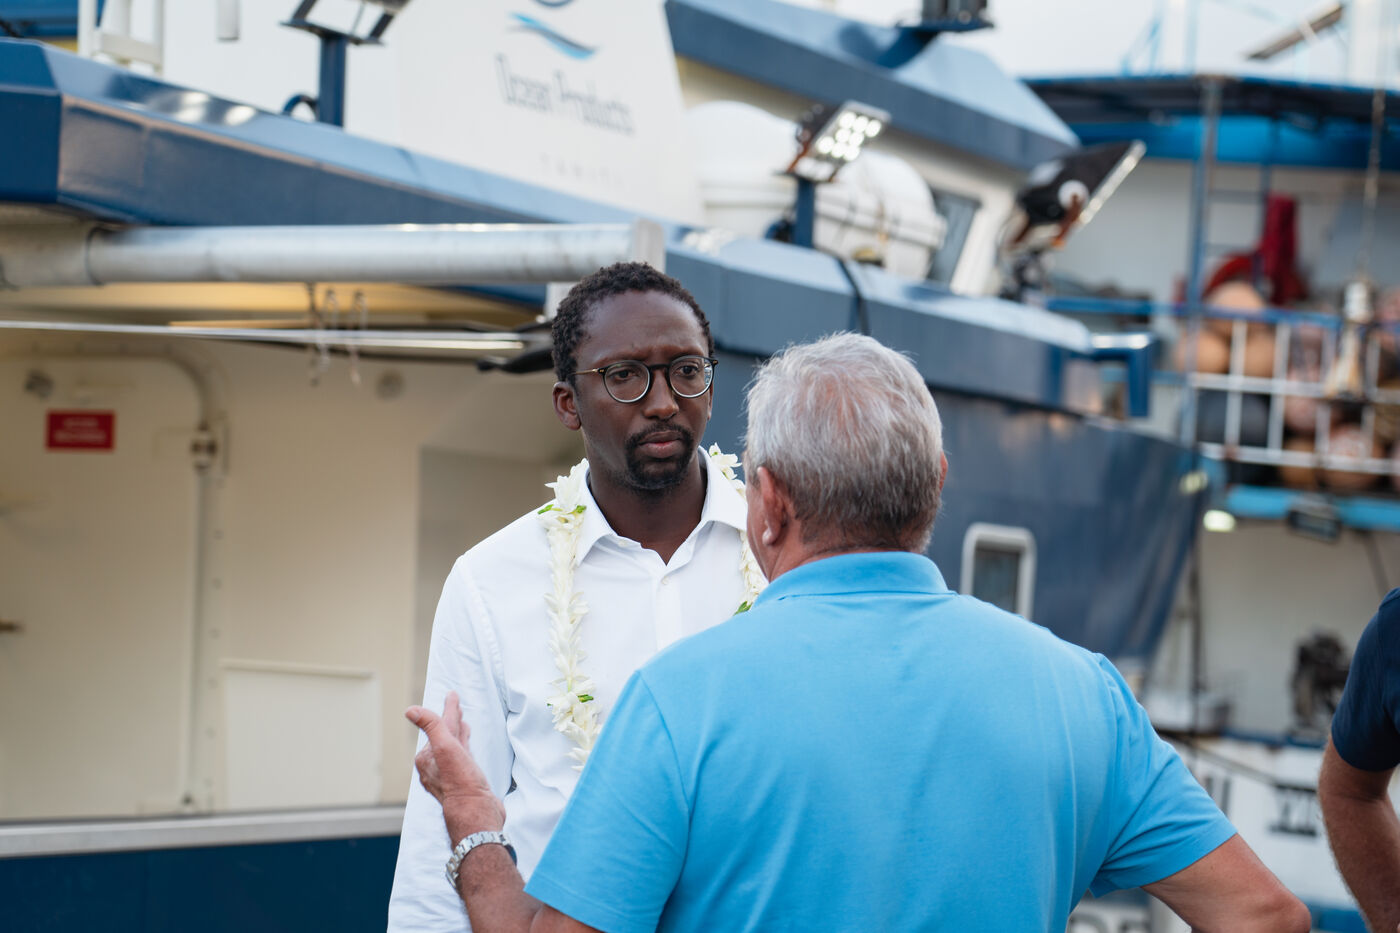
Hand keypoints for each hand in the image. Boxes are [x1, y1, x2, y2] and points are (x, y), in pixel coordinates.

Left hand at [406, 692, 506, 841]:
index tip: (452, 695)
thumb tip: (410, 710)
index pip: (439, 727)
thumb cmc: (460, 782)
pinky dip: (465, 746)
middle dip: (450, 720)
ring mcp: (450, 775)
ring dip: (458, 733)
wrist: (477, 813)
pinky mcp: (464, 782)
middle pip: (444, 736)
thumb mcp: (445, 747)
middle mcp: (435, 768)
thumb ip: (432, 725)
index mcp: (426, 758)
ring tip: (463, 722)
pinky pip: (463, 758)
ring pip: (454, 748)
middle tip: (456, 704)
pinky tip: (468, 745)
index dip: (448, 710)